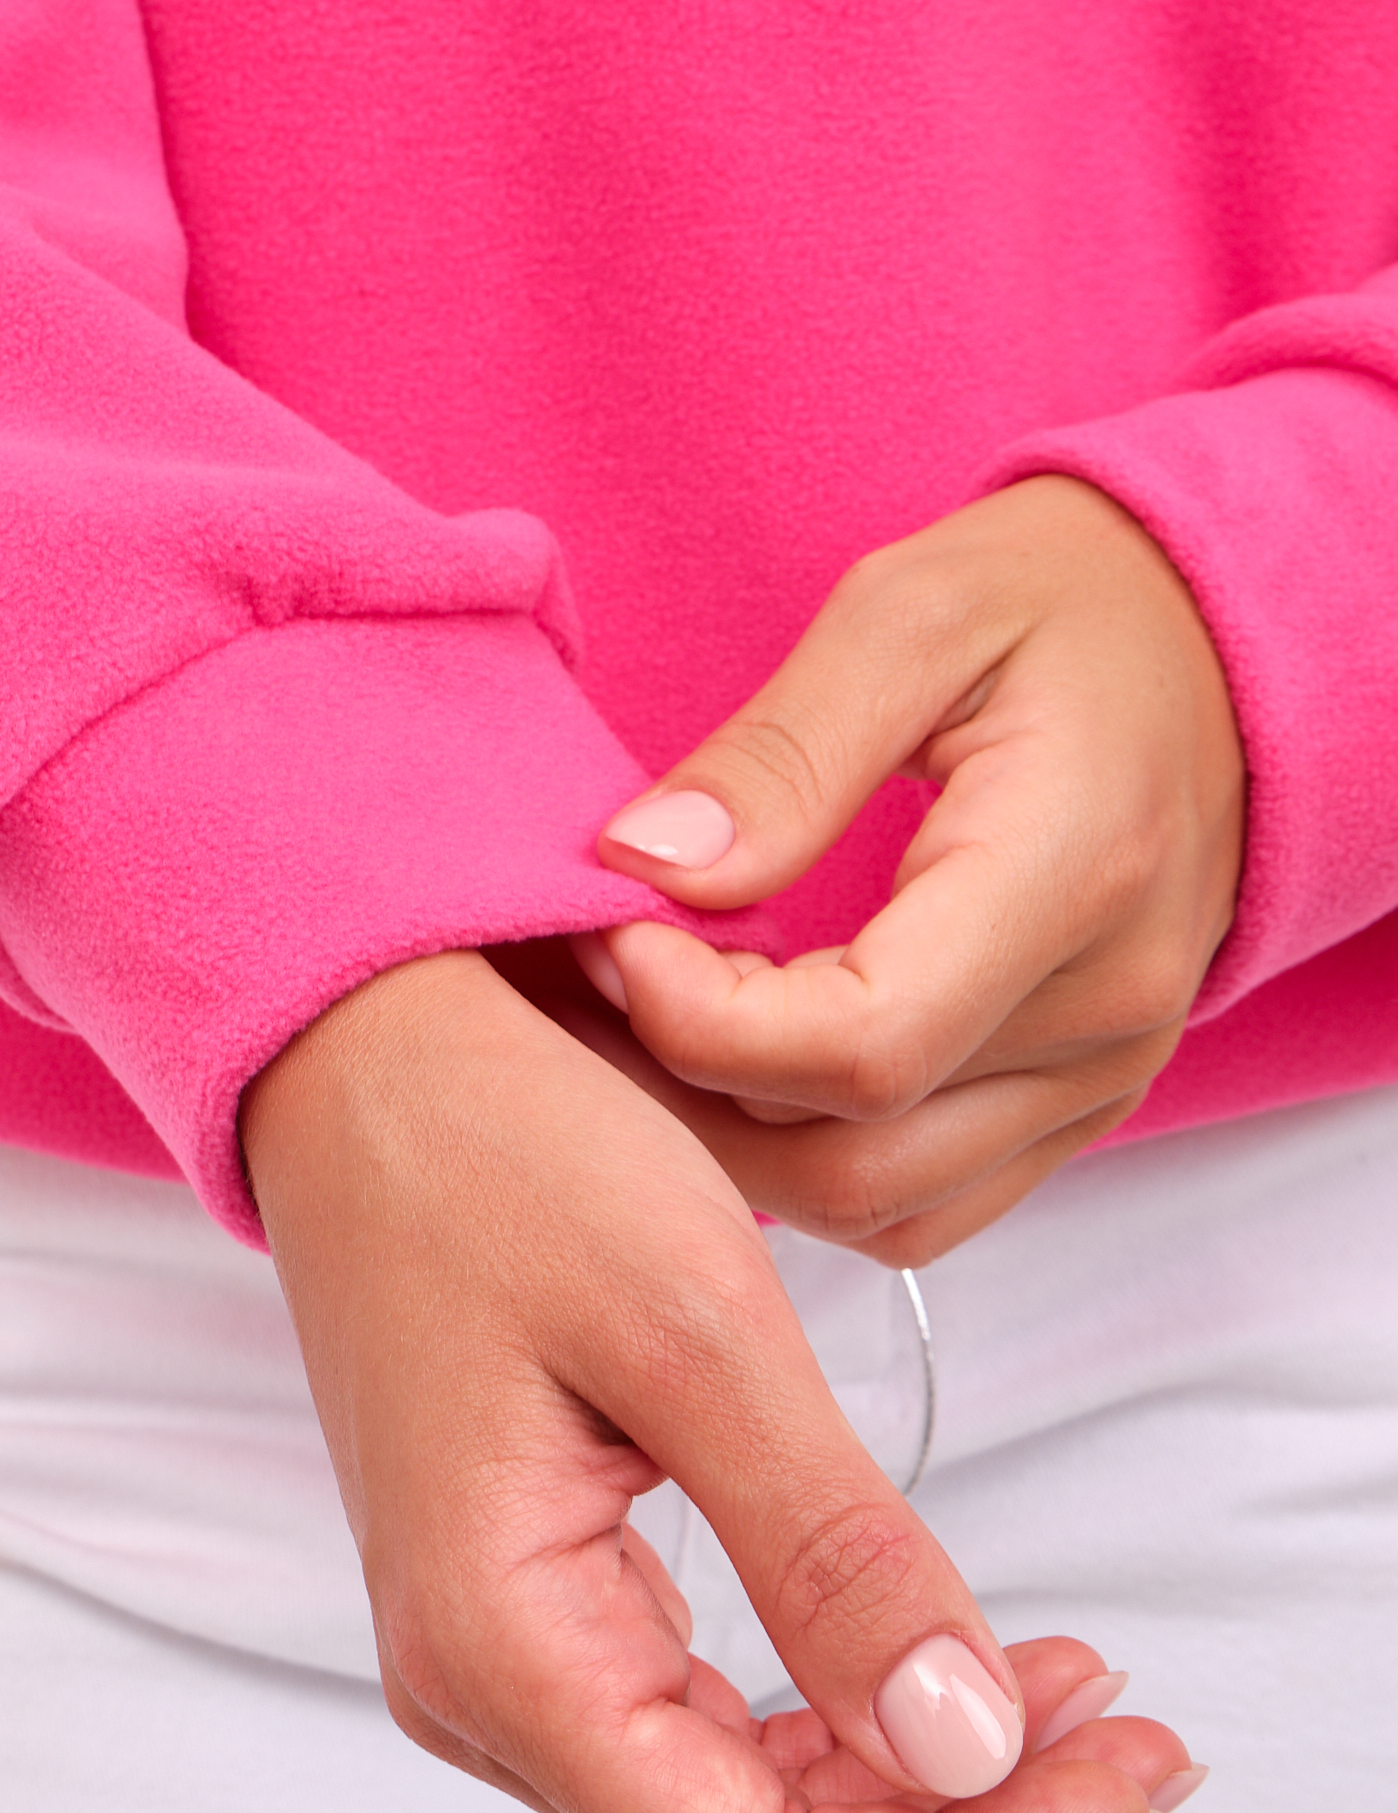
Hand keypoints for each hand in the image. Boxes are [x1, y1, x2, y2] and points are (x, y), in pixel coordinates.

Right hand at [241, 950, 1188, 1812]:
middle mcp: (480, 1685)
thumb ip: (828, 1551)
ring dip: (909, 1771)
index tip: (1121, 1773)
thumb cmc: (493, 1155)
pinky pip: (697, 1715)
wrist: (362, 1061)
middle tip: (1126, 1724)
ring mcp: (498, 1645)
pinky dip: (835, 1699)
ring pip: (734, 1801)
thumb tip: (965, 1750)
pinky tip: (935, 1640)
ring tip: (1062, 1680)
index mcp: (498, 1645)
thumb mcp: (694, 1328)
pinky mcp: (533, 1591)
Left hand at [576, 476, 1246, 1262]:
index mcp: (1074, 873)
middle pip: (850, 1152)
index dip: (698, 1020)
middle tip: (599, 964)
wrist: (1213, 652)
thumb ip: (779, 751)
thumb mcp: (910, 612)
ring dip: (728, 1134)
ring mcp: (1100, 1078)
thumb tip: (645, 865)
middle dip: (682, 1083)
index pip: (864, 1047)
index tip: (613, 926)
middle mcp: (1108, 1010)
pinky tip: (739, 1054)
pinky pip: (916, 1204)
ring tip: (653, 1008)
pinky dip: (802, 1155)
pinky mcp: (1075, 1108)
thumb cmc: (1061, 608)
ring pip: (870, 1203)